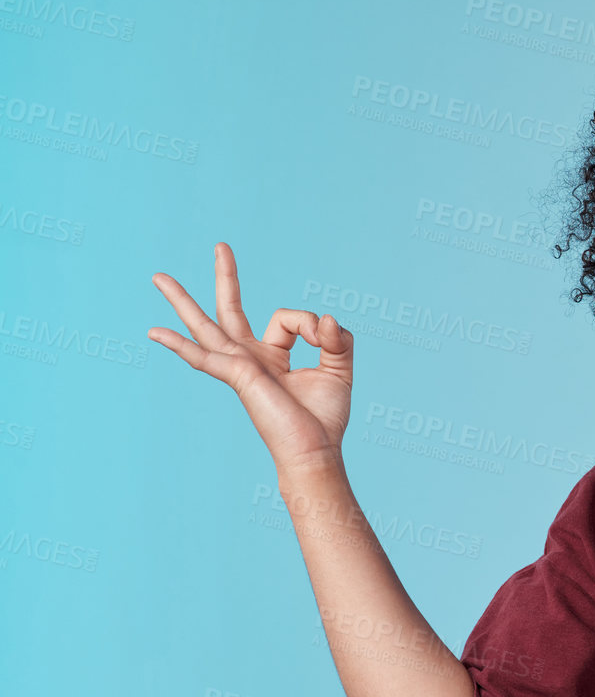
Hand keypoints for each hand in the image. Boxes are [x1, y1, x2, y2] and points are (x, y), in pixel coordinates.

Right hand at [148, 242, 355, 475]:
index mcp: (272, 356)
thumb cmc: (323, 418)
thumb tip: (325, 318)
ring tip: (158, 276)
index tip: (325, 339)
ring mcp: (240, 367)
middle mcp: (250, 358)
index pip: (286, 319)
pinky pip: (204, 357)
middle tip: (221, 245)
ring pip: (206, 327)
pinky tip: (153, 332)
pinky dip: (179, 344)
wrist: (315, 451)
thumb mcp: (339, 368)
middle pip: (229, 311)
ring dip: (181, 301)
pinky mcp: (238, 377)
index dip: (310, 324)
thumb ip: (336, 339)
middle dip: (225, 278)